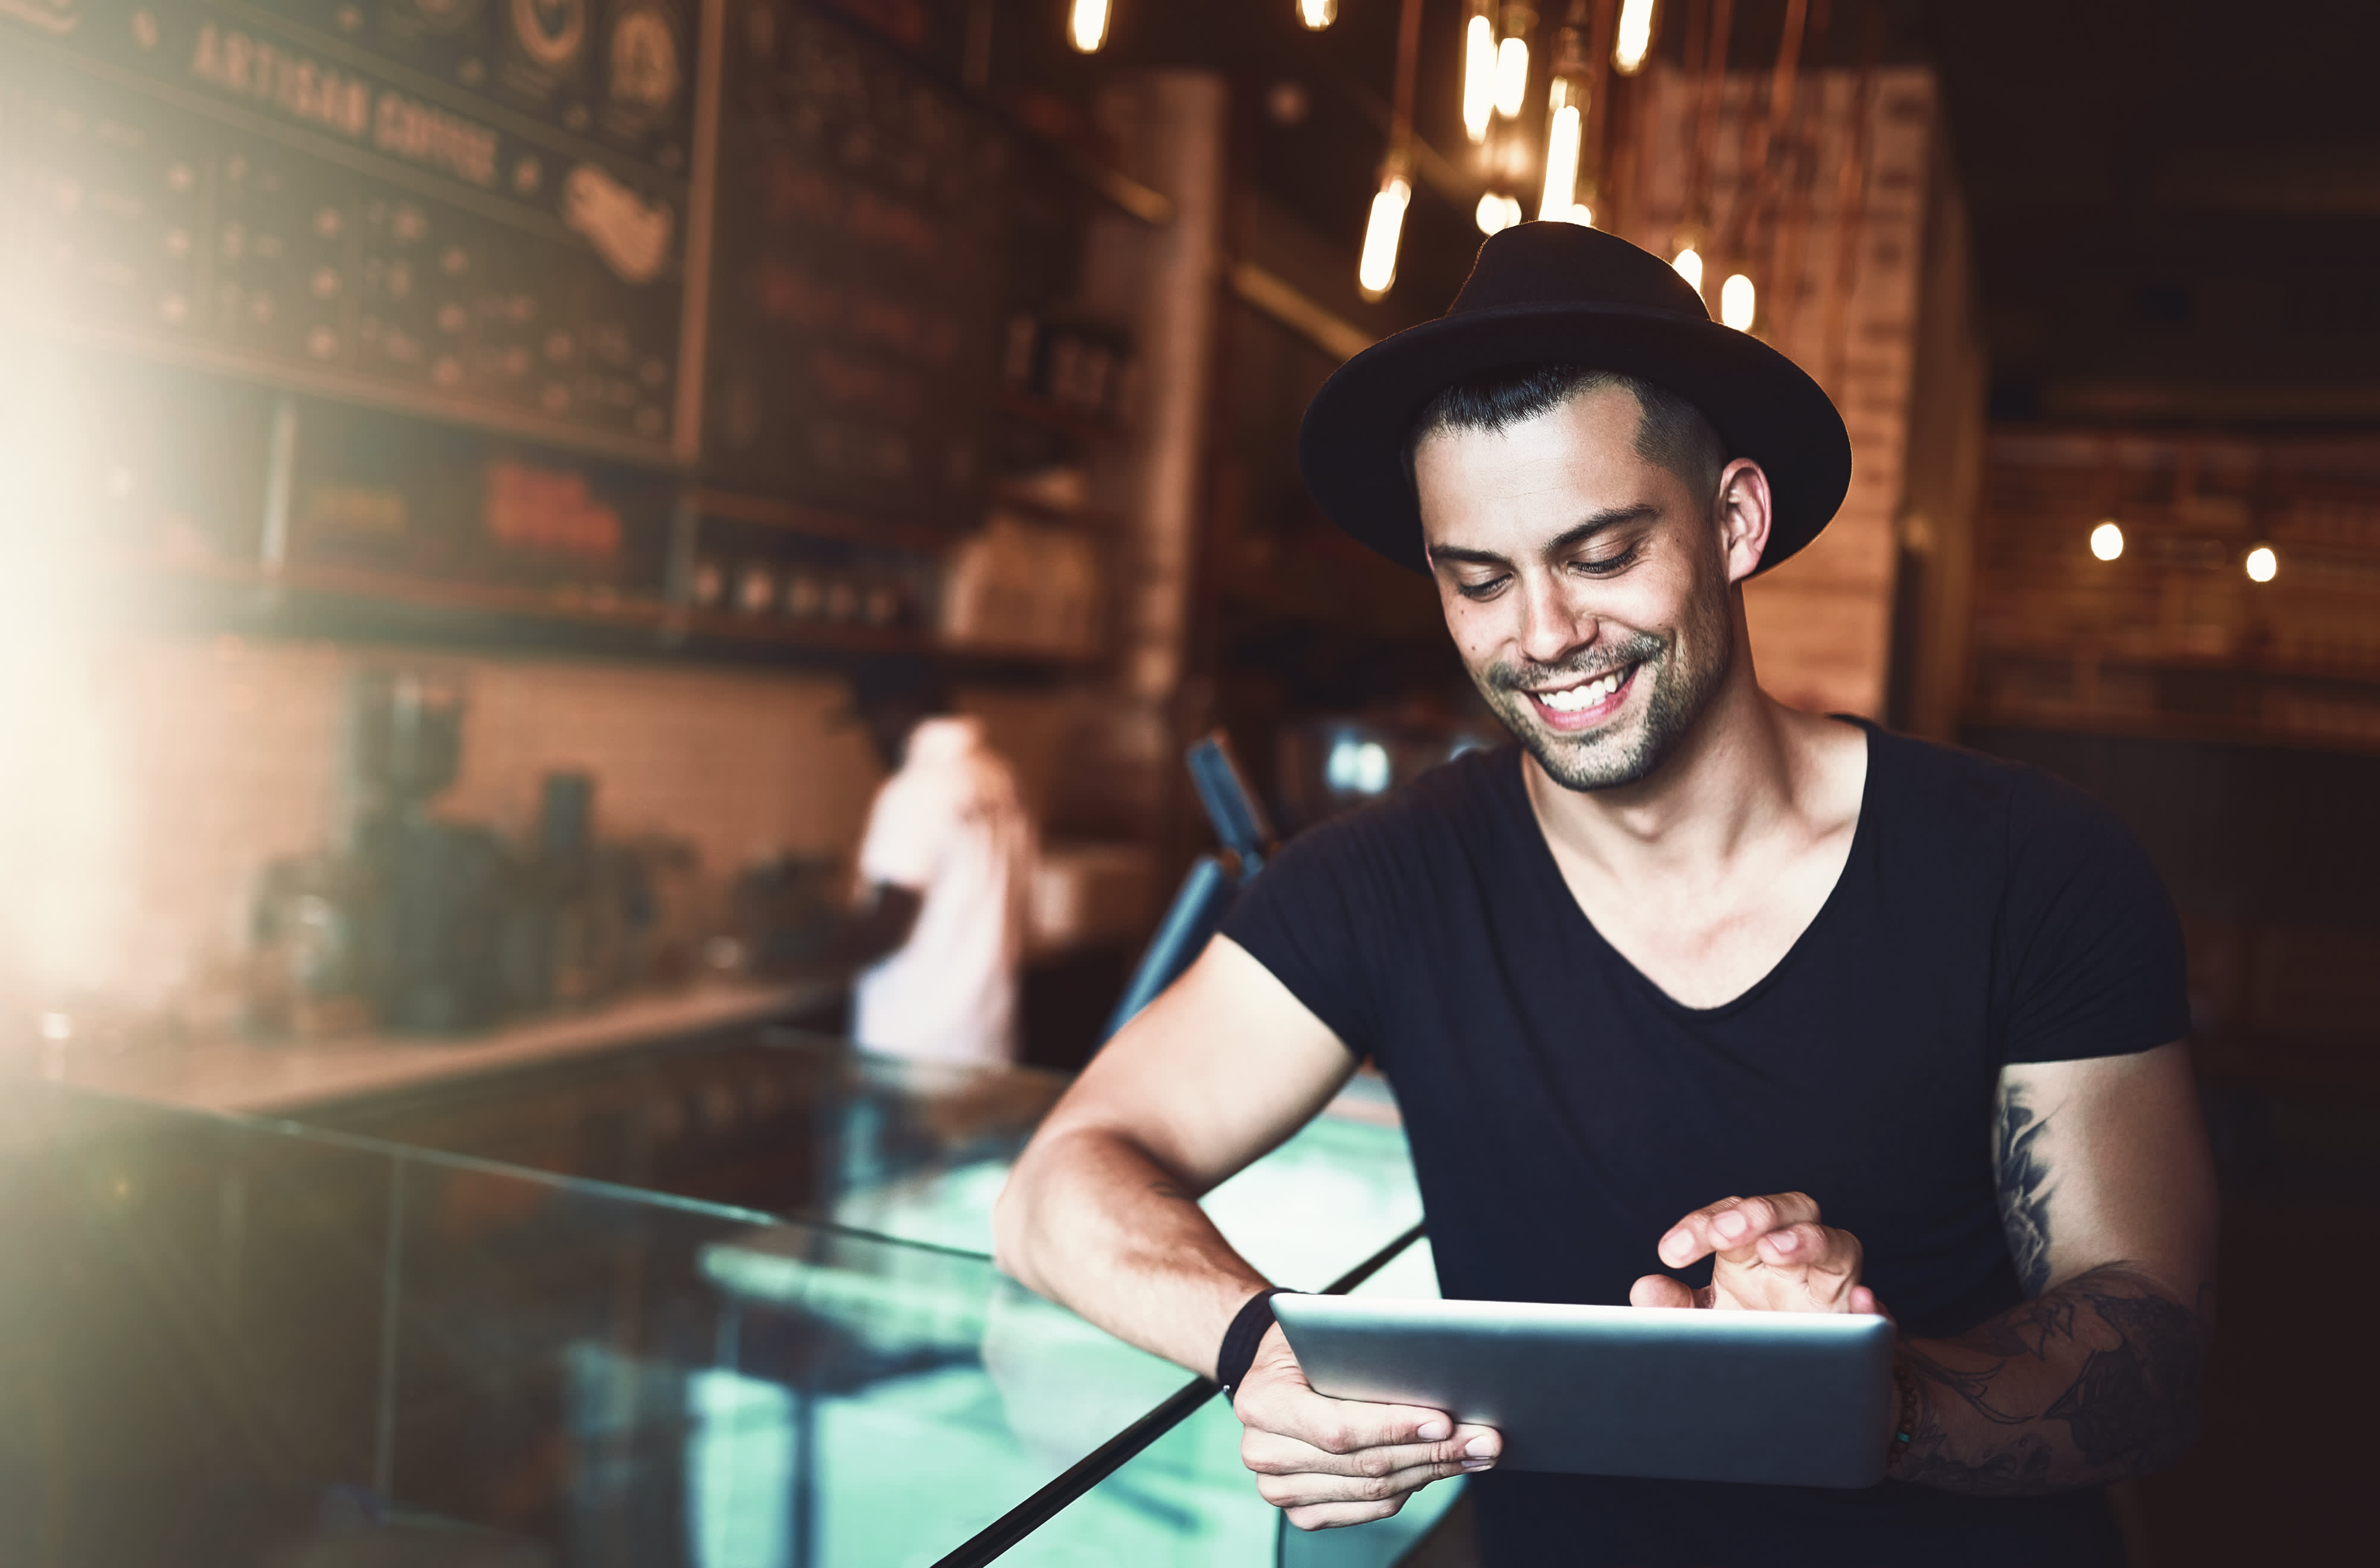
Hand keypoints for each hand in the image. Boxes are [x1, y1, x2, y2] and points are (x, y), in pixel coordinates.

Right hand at [1232, 1322, 1500, 1529]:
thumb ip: (1369, 1359)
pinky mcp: (1302, 1512)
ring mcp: (1279, 1489)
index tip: (1445, 1421)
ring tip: (1475, 1453)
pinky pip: (1368, 1510)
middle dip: (1432, 1453)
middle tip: (1483, 1440)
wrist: (1278, 1371)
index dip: (1395, 1428)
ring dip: (1432, 1472)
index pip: (1339, 1429)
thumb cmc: (1308, 1344)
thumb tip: (1439, 1386)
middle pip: (1364, 1466)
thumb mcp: (1329, 1333)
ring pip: (1373, 1492)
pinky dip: (1409, 1489)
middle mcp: (1262, 1452)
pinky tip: (1439, 1468)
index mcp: (1260, 1402)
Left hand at [1629, 1192, 1886, 1316]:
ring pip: (1837, 1241)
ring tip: (1775, 1250)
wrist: (1804, 1384)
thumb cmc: (1751, 1335)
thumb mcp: (1707, 1321)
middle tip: (1723, 1234)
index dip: (1699, 1226)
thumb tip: (1644, 1289)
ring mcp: (1833, 1284)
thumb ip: (1674, 1306)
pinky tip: (1857, 1301)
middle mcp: (1795, 1255)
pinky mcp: (1862, 1322)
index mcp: (1751, 1249)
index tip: (1670, 1254)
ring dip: (1807, 1240)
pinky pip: (1874, 1306)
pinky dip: (1868, 1302)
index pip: (1728, 1217)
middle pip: (1787, 1209)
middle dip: (1754, 1214)